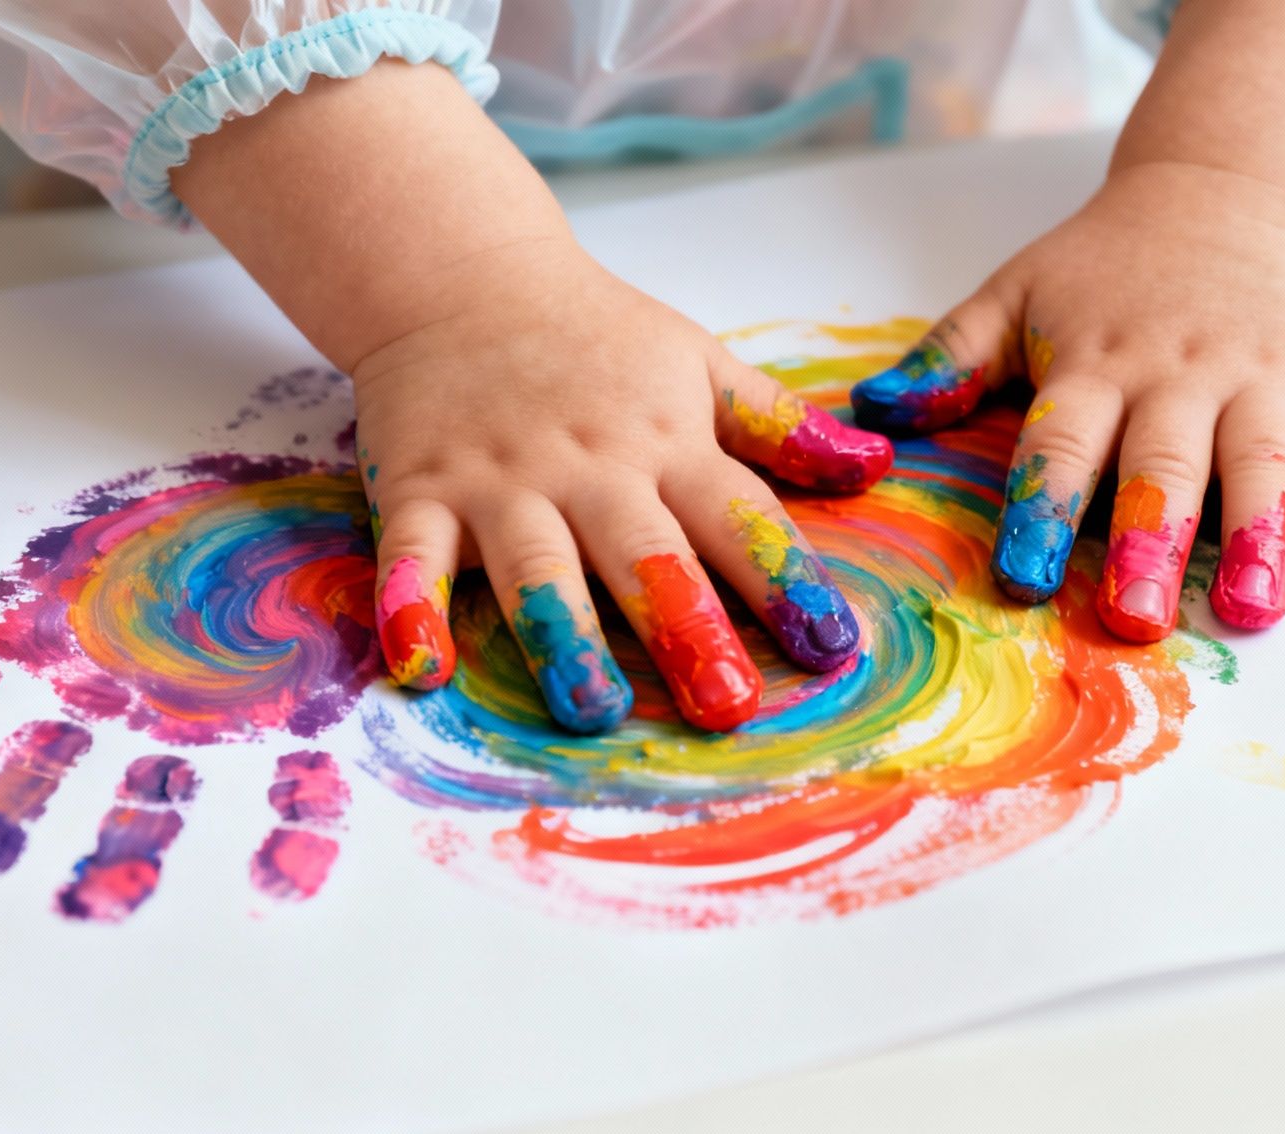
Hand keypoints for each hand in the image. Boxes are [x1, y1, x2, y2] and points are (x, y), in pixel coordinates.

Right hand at [170, 64, 887, 733]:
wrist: (458, 272)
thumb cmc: (591, 336)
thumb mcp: (697, 362)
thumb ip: (778, 424)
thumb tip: (873, 466)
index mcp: (667, 442)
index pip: (738, 514)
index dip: (786, 577)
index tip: (832, 643)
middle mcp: (589, 467)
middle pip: (645, 552)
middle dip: (685, 627)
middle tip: (725, 705)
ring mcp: (500, 481)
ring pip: (536, 565)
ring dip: (562, 635)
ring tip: (588, 708)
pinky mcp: (418, 490)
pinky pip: (412, 555)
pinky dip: (411, 608)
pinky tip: (421, 670)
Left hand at [852, 161, 1284, 642]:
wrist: (1226, 190)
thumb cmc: (1105, 268)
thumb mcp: (1014, 294)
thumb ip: (948, 360)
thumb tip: (872, 412)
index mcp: (1093, 366)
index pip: (1060, 443)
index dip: (1042, 508)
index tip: (1025, 576)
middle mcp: (1177, 374)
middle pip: (1162, 463)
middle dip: (1150, 541)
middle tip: (1139, 620)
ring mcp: (1260, 375)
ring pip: (1262, 459)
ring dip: (1261, 535)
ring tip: (1256, 608)